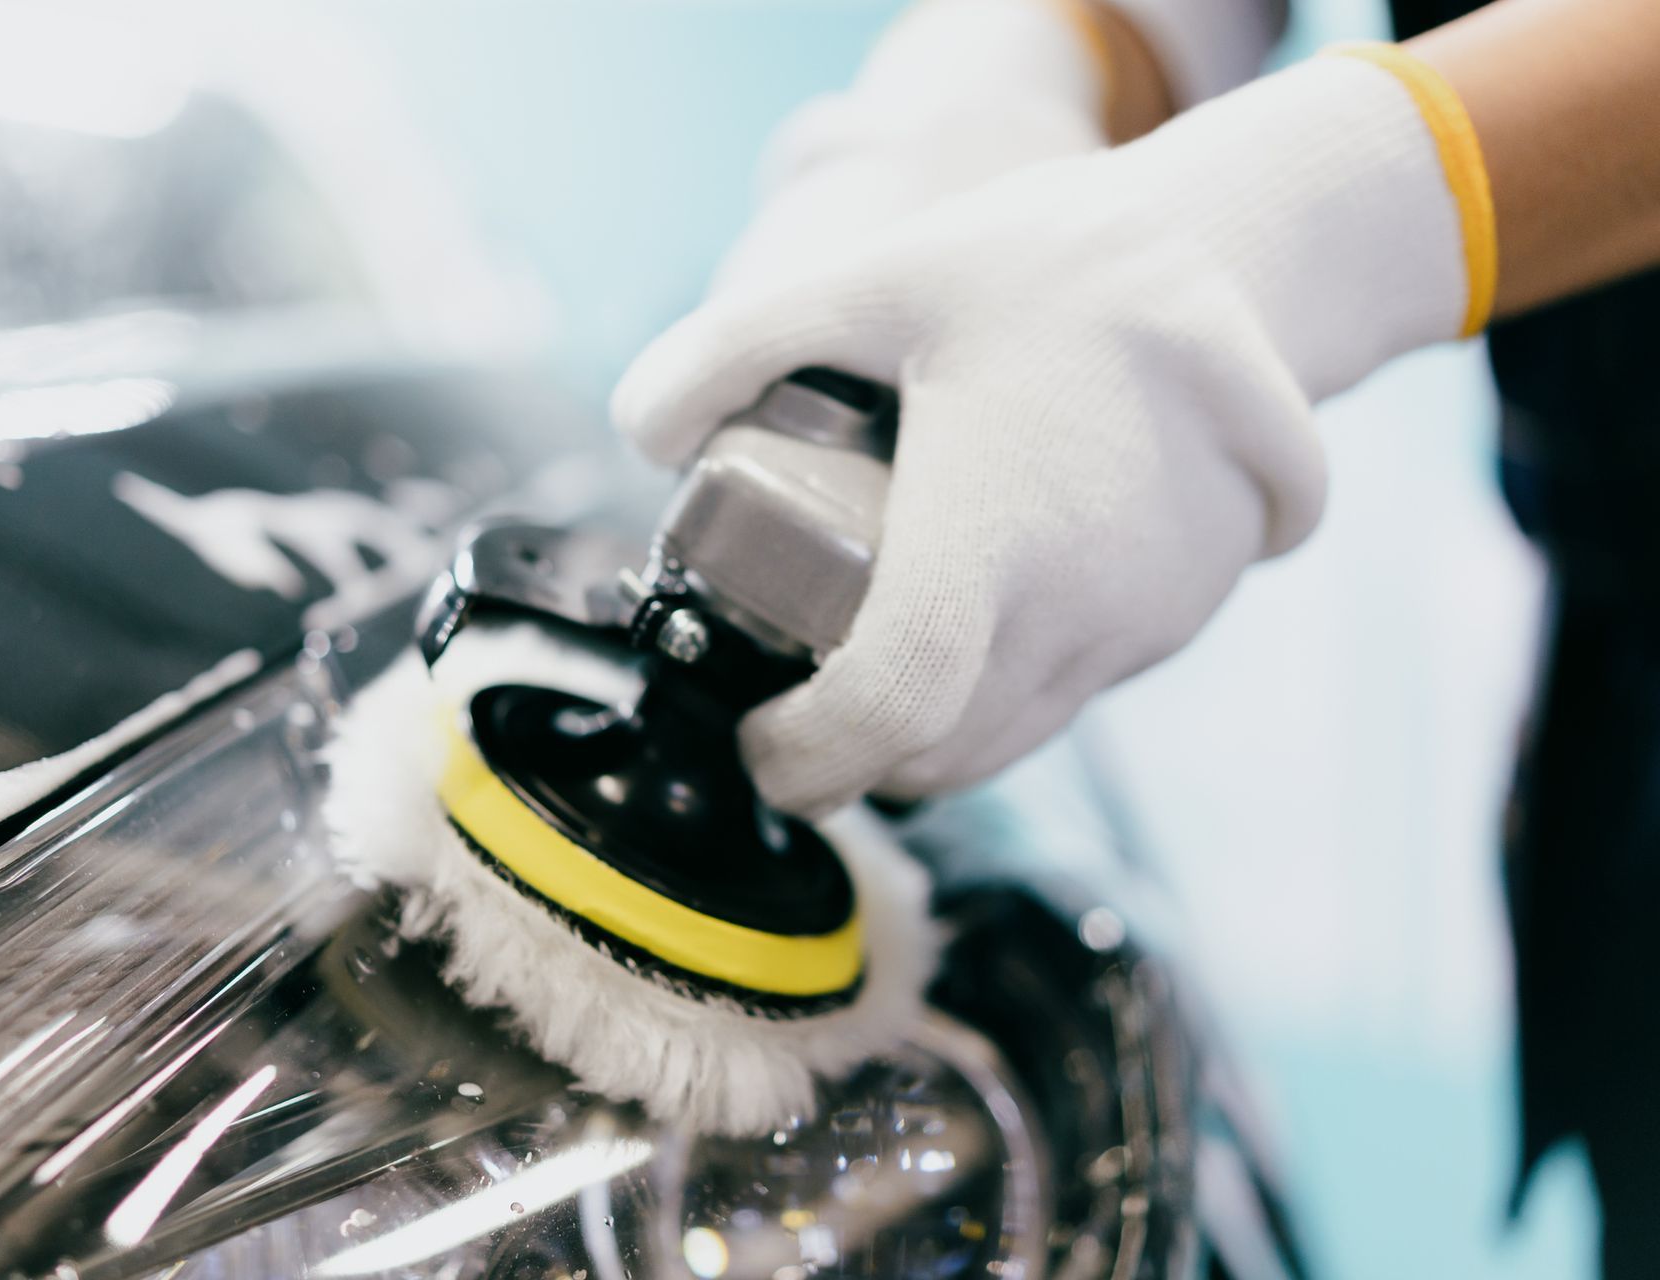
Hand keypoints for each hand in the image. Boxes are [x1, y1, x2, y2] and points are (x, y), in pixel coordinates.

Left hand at [616, 56, 1482, 815]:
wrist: (1241, 254)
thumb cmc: (1046, 266)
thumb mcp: (871, 276)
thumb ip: (730, 348)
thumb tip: (645, 437)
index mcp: (993, 533)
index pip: (894, 706)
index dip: (812, 756)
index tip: (767, 745)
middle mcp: (1079, 603)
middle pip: (944, 753)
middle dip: (856, 759)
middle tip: (796, 711)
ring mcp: (1143, 622)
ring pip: (1012, 739)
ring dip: (928, 737)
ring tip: (868, 666)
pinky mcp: (1179, 618)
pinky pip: (1071, 694)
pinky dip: (1003, 694)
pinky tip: (972, 615)